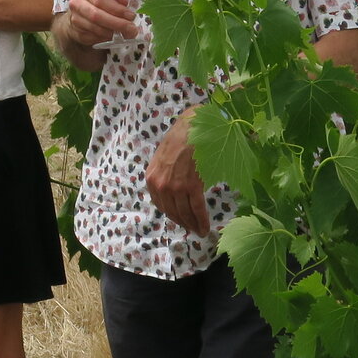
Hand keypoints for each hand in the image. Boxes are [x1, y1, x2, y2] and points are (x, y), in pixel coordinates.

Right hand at [58, 0, 139, 48]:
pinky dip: (106, 38)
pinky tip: (112, 36)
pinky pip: (93, 38)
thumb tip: (124, 2)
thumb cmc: (96, 3)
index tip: (130, 16)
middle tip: (131, 28)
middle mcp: (77, 3)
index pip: (100, 0)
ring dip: (113, 32)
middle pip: (97, 16)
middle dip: (117, 23)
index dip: (117, 9)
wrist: (79, 15)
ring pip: (96, 29)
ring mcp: (75, 19)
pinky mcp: (76, 33)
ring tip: (125, 33)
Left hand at [145, 109, 212, 237]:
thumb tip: (175, 191)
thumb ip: (165, 175)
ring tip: (200, 231)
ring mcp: (176, 187)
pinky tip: (205, 228)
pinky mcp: (192, 186)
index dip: (172, 216)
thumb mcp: (164, 157)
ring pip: (185, 214)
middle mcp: (161, 185)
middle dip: (183, 223)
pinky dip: (202, 221)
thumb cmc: (180, 138)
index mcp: (152, 178)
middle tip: (192, 230)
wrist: (192, 126)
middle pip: (172, 212)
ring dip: (193, 226)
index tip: (180, 221)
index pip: (161, 205)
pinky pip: (197, 209)